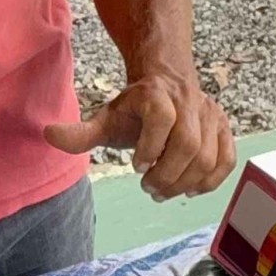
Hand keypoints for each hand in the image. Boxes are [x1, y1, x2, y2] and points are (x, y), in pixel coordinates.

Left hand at [44, 71, 235, 200]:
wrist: (167, 84)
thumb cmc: (135, 109)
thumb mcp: (106, 118)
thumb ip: (82, 132)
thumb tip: (48, 134)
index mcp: (157, 94)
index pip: (162, 117)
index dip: (150, 146)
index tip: (136, 166)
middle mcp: (189, 102)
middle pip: (188, 144)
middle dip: (167, 174)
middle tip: (148, 187)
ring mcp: (211, 116)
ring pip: (207, 157)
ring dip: (185, 182)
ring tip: (163, 191)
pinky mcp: (225, 129)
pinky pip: (227, 159)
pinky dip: (211, 180)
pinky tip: (190, 189)